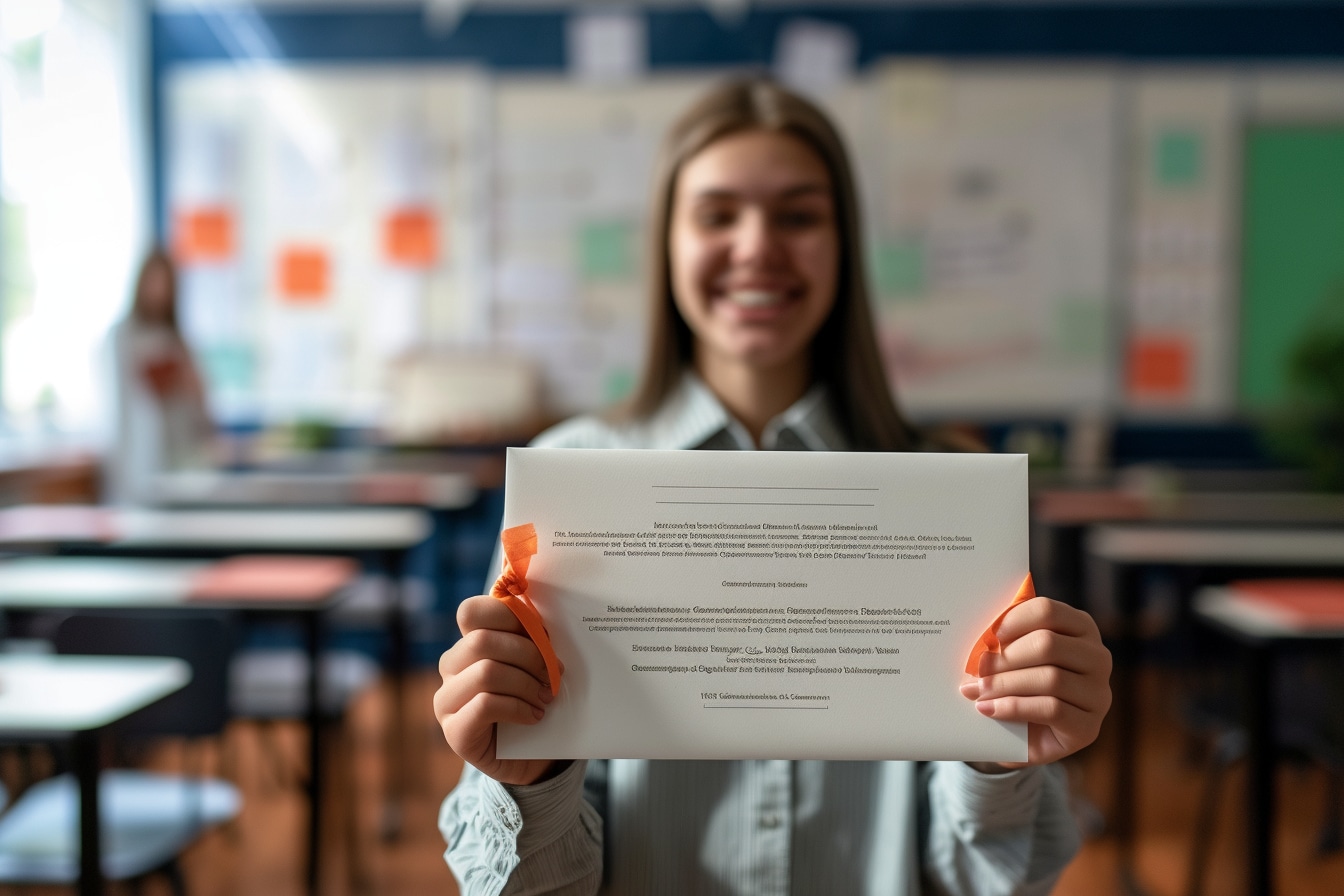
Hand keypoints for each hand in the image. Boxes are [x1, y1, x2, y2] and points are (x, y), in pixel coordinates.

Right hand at [435, 594, 562, 784]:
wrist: (533, 755)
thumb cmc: (535, 699)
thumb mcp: (538, 664)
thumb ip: (534, 640)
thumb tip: (545, 625)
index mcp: (468, 642)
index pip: (471, 612)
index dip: (508, 616)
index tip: (543, 635)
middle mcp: (450, 668)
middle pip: (481, 641)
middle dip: (527, 654)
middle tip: (554, 674)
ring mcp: (447, 700)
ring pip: (486, 672)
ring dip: (526, 684)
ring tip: (546, 698)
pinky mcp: (454, 731)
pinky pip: (485, 705)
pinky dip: (518, 708)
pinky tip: (535, 716)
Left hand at [959, 596, 1111, 768]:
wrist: (1030, 737)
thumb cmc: (1022, 686)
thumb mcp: (1016, 656)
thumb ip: (1006, 639)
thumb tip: (981, 636)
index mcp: (1081, 628)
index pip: (1048, 611)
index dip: (1014, 620)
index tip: (989, 635)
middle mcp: (1097, 658)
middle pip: (1048, 645)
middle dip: (1006, 657)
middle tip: (976, 668)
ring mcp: (1098, 694)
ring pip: (1050, 679)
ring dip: (1005, 684)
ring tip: (977, 690)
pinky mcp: (1089, 727)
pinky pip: (1051, 710)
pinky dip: (1013, 707)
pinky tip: (988, 709)